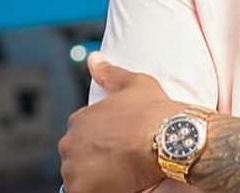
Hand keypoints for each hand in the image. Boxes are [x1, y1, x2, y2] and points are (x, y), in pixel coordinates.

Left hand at [58, 52, 182, 192]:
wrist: (169, 139)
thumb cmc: (154, 111)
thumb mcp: (135, 84)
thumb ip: (109, 73)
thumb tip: (93, 59)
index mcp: (79, 119)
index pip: (82, 134)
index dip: (101, 141)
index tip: (118, 145)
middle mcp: (70, 143)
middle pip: (77, 156)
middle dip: (94, 160)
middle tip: (120, 162)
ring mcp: (74, 168)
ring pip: (79, 177)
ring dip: (95, 177)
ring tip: (121, 175)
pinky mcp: (81, 190)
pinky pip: (83, 192)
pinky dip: (96, 190)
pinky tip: (117, 185)